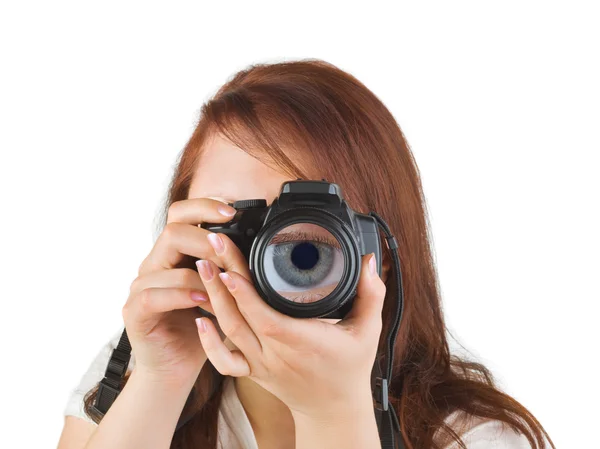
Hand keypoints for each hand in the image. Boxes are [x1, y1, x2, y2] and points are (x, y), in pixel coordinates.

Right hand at [122, 198, 249, 386]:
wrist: (177, 367)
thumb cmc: (201, 329)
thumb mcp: (221, 293)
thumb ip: (229, 269)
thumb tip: (258, 246)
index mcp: (173, 255)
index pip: (180, 215)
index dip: (203, 206)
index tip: (232, 211)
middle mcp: (154, 265)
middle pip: (172, 231)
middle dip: (206, 239)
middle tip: (228, 253)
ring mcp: (141, 287)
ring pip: (165, 263)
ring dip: (199, 274)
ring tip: (223, 285)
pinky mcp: (134, 311)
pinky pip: (154, 295)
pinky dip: (181, 295)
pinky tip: (202, 302)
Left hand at [195, 233, 384, 420]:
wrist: (333, 410)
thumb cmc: (350, 369)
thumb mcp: (368, 331)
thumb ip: (372, 294)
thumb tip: (371, 261)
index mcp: (302, 342)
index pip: (267, 318)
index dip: (246, 294)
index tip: (232, 266)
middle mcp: (276, 353)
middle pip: (240, 316)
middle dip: (222, 279)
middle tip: (212, 245)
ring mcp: (260, 363)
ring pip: (228, 331)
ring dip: (213, 298)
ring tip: (203, 265)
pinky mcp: (252, 371)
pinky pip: (223, 360)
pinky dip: (209, 341)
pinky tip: (200, 318)